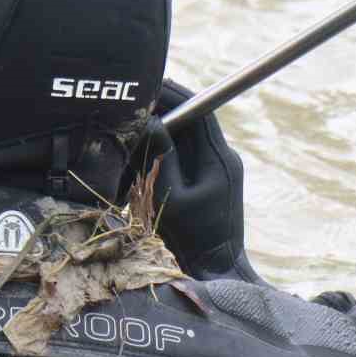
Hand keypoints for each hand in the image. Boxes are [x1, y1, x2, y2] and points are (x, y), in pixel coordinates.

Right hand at [134, 79, 262, 282]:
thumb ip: (161, 156)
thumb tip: (150, 121)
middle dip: (163, 110)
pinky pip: (185, 158)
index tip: (147, 82)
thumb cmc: (192, 241)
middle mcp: (223, 159)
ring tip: (133, 131)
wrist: (214, 274)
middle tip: (132, 105)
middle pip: (193, 119)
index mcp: (220, 158)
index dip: (174, 92)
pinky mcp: (209, 185)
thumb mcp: (170, 196)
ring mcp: (218, 172)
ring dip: (161, 132)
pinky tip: (142, 161)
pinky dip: (164, 153)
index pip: (199, 107)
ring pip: (187, 138)